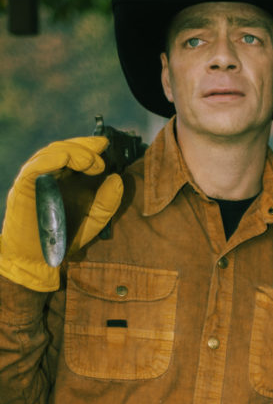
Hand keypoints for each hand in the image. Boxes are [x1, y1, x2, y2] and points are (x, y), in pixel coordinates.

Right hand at [0, 136, 122, 292]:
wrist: (40, 259)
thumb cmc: (64, 239)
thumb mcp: (94, 221)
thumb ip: (107, 202)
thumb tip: (117, 178)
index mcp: (66, 179)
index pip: (76, 154)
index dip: (90, 146)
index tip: (105, 144)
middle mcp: (51, 175)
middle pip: (65, 148)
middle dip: (84, 146)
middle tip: (100, 151)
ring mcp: (37, 179)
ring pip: (51, 153)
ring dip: (73, 152)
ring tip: (91, 160)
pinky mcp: (24, 186)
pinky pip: (35, 167)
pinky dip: (50, 159)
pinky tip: (65, 157)